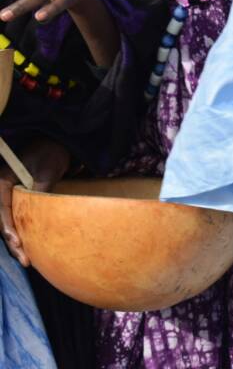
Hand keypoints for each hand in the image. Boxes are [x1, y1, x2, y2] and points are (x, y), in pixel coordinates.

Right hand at [0, 137, 70, 265]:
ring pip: (9, 224)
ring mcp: (11, 198)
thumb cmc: (49, 153)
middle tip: (25, 260)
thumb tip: (41, 211)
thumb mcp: (46, 170)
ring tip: (27, 260)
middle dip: (13, 241)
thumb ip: (40, 189)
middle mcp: (3, 192)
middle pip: (3, 221)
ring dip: (17, 242)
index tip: (17, 242)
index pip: (2, 208)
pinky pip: (18, 221)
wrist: (55, 145)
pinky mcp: (20, 203)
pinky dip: (23, 234)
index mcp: (2, 181)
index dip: (8, 227)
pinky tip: (30, 248)